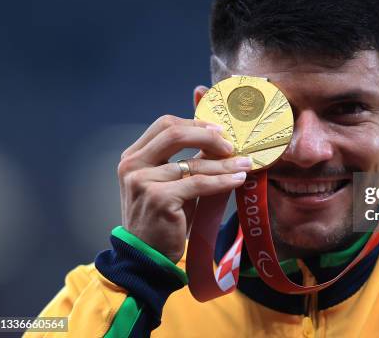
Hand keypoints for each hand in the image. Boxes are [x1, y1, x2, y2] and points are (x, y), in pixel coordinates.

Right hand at [117, 114, 251, 262]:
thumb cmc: (162, 219)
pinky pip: (199, 184)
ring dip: (224, 163)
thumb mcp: (170, 184)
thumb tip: (220, 143)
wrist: (146, 256)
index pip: (165, 124)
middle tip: (231, 145)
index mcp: (133, 156)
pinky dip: (222, 181)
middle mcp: (133, 165)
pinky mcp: (159, 198)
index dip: (195, 123)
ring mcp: (143, 181)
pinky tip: (238, 180)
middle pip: (175, 133)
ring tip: (245, 163)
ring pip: (193, 163)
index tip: (219, 130)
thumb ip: (187, 161)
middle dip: (209, 136)